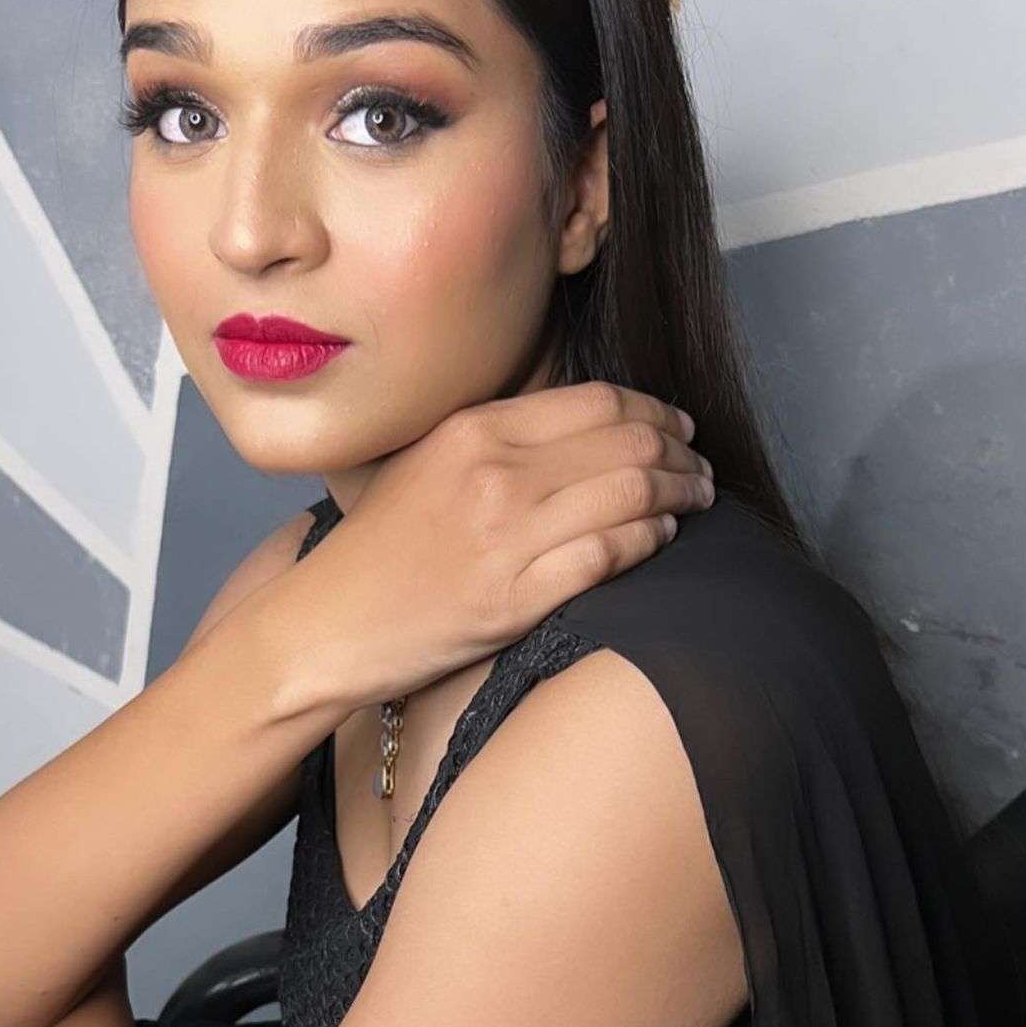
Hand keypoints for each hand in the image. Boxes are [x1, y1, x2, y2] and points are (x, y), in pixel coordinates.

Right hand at [283, 379, 714, 705]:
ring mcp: (506, 537)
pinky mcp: (515, 598)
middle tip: (700, 467)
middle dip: (681, 453)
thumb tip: (583, 429)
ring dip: (680, 495)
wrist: (325, 625)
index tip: (677, 427)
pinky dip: (650, 541)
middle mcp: (495, 474)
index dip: (655, 411)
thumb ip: (497, 439)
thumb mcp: (427, 463)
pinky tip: (663, 538)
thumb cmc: (377, 548)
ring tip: (698, 500)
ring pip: (632, 495)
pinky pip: (610, 555)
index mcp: (474, 429)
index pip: (598, 401)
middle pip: (628, 443)